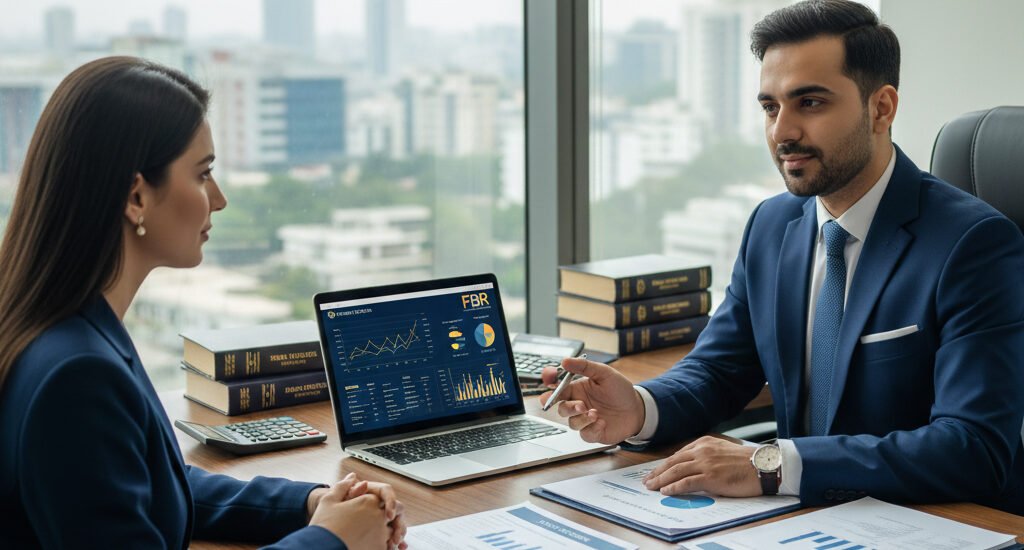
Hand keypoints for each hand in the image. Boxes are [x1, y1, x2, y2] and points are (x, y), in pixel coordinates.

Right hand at [308, 475, 390, 548]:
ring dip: (386, 533)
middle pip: (393, 513)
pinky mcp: (380, 549)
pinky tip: (369, 546)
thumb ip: (343, 486)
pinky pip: (389, 546)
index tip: (367, 510)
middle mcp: (379, 516)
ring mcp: (381, 534)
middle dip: (388, 517)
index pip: (384, 497)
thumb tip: (352, 477)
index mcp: (369, 501)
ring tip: (370, 537)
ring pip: (392, 531)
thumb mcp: (329, 500)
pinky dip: (385, 546)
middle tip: (373, 524)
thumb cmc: (323, 526)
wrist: (321, 548)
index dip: (376, 503)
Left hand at [344, 478, 407, 549]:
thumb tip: (361, 481)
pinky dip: (396, 541)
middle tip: (395, 536)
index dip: (391, 503)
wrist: (334, 519)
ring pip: (397, 523)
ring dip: (398, 533)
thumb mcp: (342, 497)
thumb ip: (352, 490)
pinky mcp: (383, 529)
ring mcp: (383, 516)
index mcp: (373, 491)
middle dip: (398, 523)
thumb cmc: (338, 504)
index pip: (387, 491)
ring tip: (394, 544)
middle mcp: (381, 503)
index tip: (388, 516)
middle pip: (397, 509)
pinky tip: (399, 548)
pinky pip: (393, 534)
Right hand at [539, 356, 644, 443]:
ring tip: (595, 413)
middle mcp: (578, 404)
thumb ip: (584, 366)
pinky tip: (602, 422)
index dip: (549, 386)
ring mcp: (584, 419)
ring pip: (571, 422)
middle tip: (579, 405)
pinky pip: (584, 433)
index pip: (557, 388)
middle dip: (566, 407)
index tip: (549, 383)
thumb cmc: (620, 391)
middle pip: (560, 407)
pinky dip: (592, 428)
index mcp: (577, 389)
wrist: (637, 409)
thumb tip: (565, 361)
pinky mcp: (592, 432)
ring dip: (581, 418)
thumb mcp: (604, 373)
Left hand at [642, 436, 760, 496]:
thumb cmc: (746, 462)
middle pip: (673, 462)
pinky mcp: (711, 476)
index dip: (665, 464)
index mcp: (704, 443)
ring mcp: (706, 463)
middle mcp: (702, 450)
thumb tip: (692, 468)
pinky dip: (674, 487)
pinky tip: (666, 490)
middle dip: (657, 471)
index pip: (678, 454)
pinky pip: (686, 482)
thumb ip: (707, 456)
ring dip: (661, 479)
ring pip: (676, 471)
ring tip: (651, 486)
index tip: (656, 471)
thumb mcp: (722, 451)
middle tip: (647, 480)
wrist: (764, 466)